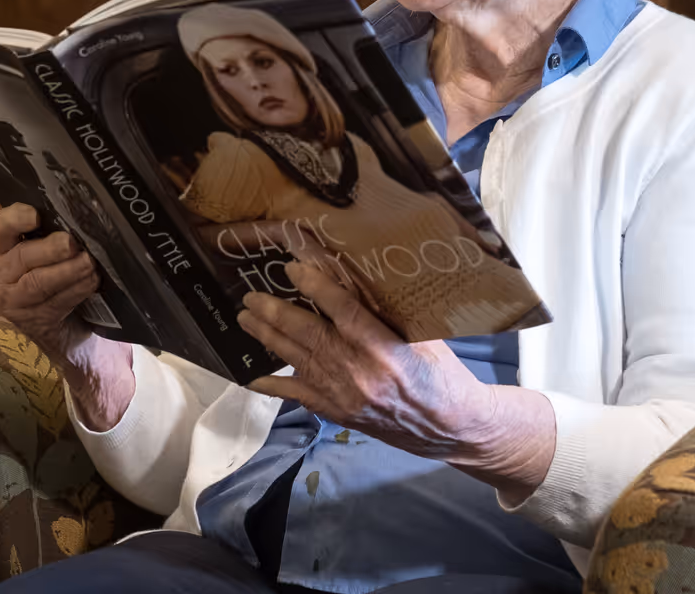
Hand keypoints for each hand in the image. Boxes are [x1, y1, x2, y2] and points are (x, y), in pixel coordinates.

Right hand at [0, 205, 133, 427]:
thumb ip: (47, 232)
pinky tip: (92, 280)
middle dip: (51, 249)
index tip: (36, 215)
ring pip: (39, 283)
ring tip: (89, 262)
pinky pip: (57, 303)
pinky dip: (78, 289)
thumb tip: (78, 212)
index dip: (16, 219)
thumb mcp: (35, 250)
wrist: (39, 326)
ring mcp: (14, 301)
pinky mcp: (35, 321)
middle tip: (72, 243)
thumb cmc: (41, 272)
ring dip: (68, 271)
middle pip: (23, 257)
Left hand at [238, 261, 553, 497]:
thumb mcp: (425, 336)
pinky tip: (251, 377)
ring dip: (267, 337)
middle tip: (250, 294)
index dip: (315, 286)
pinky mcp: (338, 413)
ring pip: (297, 360)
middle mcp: (360, 373)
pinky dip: (273, 386)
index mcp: (386, 348)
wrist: (450, 428)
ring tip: (245, 318)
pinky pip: (299, 396)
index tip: (292, 266)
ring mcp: (344, 396)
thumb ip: (389, 313)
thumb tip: (354, 277)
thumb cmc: (442, 373)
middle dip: (275, 312)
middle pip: (308, 335)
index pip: (343, 310)